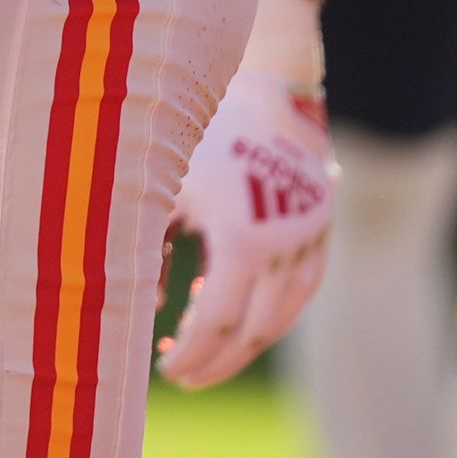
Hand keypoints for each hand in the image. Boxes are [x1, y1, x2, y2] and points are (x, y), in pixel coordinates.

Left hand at [159, 0, 334, 387]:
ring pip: (283, 316)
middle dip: (216, 360)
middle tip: (183, 374)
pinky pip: (300, 291)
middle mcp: (284, 246)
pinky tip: (234, 312)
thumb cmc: (198, 128)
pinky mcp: (321, 231)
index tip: (164, 369)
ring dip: (245, 343)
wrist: (264, 83)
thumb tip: (135, 301)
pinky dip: (271, 313)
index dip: (191, 353)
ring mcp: (310, 240)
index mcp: (241, 237)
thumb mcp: (161, 182)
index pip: (217, 320)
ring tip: (204, 353)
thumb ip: (145, 242)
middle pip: (254, 330)